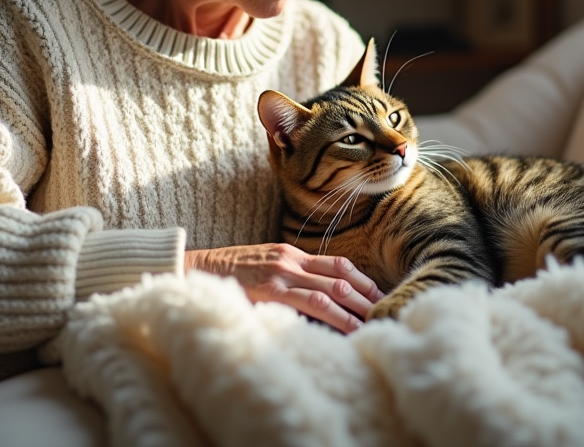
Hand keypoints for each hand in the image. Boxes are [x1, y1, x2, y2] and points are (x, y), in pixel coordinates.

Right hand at [184, 243, 383, 332]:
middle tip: (387, 311)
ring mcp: (282, 275)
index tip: (379, 295)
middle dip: (366, 295)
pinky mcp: (270, 291)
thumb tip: (318, 300)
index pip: (337, 263)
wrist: (196, 270)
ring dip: (355, 309)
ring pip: (330, 291)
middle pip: (341, 276)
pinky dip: (332, 316)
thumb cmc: (230, 276)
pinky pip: (309, 303)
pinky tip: (345, 329)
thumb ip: (290, 279)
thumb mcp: (265, 269)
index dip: (361, 279)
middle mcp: (291, 261)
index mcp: (292, 254)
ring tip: (372, 324)